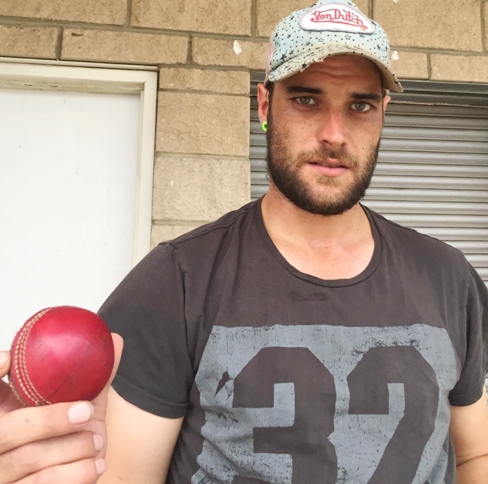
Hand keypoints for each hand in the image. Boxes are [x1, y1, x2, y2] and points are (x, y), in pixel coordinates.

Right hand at [0, 334, 122, 482]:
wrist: (70, 478)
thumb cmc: (70, 436)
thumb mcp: (78, 404)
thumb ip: (93, 377)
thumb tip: (115, 340)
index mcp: (4, 412)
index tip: (8, 359)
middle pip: (8, 430)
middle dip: (49, 420)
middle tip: (86, 412)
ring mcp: (4, 474)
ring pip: (29, 458)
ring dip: (73, 447)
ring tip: (97, 440)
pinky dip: (76, 474)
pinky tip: (96, 465)